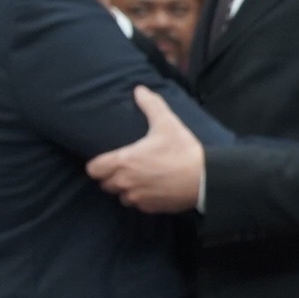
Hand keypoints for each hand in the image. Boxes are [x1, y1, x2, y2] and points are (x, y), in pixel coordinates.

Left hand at [87, 86, 205, 212]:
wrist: (205, 178)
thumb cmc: (182, 150)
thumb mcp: (167, 123)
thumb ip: (151, 105)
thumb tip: (139, 89)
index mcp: (123, 161)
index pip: (93, 169)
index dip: (98, 165)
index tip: (108, 160)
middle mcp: (125, 182)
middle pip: (105, 184)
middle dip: (112, 177)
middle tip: (126, 167)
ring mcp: (137, 197)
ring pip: (120, 196)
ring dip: (126, 189)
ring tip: (140, 178)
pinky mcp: (149, 208)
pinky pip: (137, 204)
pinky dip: (141, 198)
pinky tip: (153, 188)